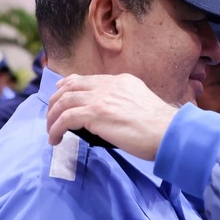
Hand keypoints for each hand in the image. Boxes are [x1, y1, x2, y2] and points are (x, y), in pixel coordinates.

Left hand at [46, 74, 177, 160]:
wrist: (168, 131)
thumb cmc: (161, 127)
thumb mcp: (142, 105)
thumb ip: (125, 104)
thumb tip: (112, 118)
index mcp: (121, 81)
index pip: (87, 79)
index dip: (69, 86)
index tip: (61, 94)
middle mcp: (109, 85)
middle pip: (70, 87)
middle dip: (55, 101)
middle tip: (51, 115)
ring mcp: (101, 98)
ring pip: (63, 101)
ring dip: (52, 117)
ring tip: (51, 131)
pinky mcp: (95, 114)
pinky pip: (65, 119)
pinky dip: (56, 129)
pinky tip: (55, 139)